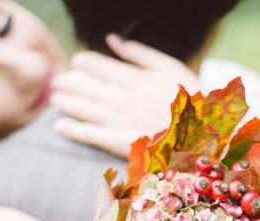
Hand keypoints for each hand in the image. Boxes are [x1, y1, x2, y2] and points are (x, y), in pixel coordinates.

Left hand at [51, 35, 199, 157]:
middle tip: (59, 80)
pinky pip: (92, 135)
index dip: (85, 63)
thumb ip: (140, 53)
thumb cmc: (190, 101)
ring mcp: (122, 121)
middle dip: (72, 83)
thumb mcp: (170, 68)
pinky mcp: (121, 143)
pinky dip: (74, 130)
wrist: (203, 137)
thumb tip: (113, 39)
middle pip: (90, 88)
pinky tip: (60, 126)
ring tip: (55, 99)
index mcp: (136, 78)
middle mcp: (126, 98)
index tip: (76, 62)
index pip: (102, 67)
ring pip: (87, 109)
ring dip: (68, 103)